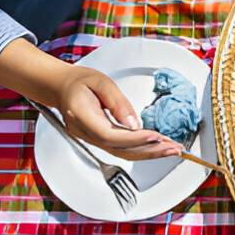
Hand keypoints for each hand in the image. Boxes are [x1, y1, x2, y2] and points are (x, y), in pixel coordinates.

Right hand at [52, 66, 181, 160]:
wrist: (61, 87)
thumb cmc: (79, 82)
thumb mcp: (101, 82)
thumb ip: (118, 103)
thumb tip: (134, 124)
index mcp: (80, 115)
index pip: (108, 135)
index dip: (134, 139)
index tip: (156, 136)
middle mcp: (83, 132)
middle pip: (118, 150)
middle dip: (149, 151)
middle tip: (173, 148)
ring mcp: (89, 138)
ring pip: (121, 152)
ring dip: (148, 152)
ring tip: (171, 148)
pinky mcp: (97, 139)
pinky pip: (120, 148)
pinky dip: (141, 148)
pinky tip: (157, 145)